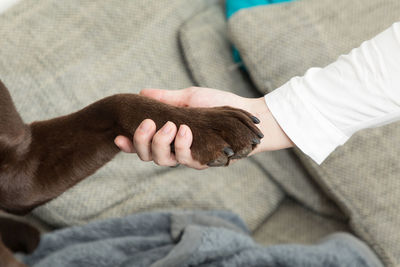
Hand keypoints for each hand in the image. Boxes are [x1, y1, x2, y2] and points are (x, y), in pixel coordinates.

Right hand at [114, 87, 293, 168]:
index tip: (117, 136)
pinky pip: (186, 160)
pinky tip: (184, 129)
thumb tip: (141, 93)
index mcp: (168, 136)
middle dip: (143, 141)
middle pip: (148, 155)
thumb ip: (166, 99)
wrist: (247, 117)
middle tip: (147, 123)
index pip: (142, 144)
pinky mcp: (203, 161)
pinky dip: (182, 145)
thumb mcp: (190, 98)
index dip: (128, 144)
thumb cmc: (218, 107)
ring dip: (161, 142)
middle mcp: (175, 149)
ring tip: (171, 125)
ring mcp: (189, 157)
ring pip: (163, 160)